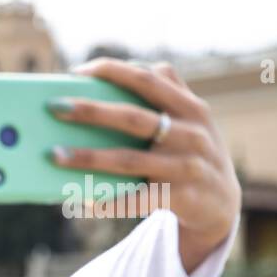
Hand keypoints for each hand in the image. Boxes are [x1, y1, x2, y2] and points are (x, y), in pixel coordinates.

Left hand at [48, 58, 240, 270]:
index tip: (76, 71)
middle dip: (92, 111)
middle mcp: (192, 134)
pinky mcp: (183, 198)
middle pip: (134, 118)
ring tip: (55, 155)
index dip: (113, 71)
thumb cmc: (190, 154)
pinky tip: (82, 200)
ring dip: (89, 158)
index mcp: (190, 108)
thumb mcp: (190, 121)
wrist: (222, 205)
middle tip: (54, 107)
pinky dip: (108, 201)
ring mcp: (188, 167)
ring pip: (130, 160)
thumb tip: (105, 81)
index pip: (149, 80)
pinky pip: (138, 199)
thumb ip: (163, 96)